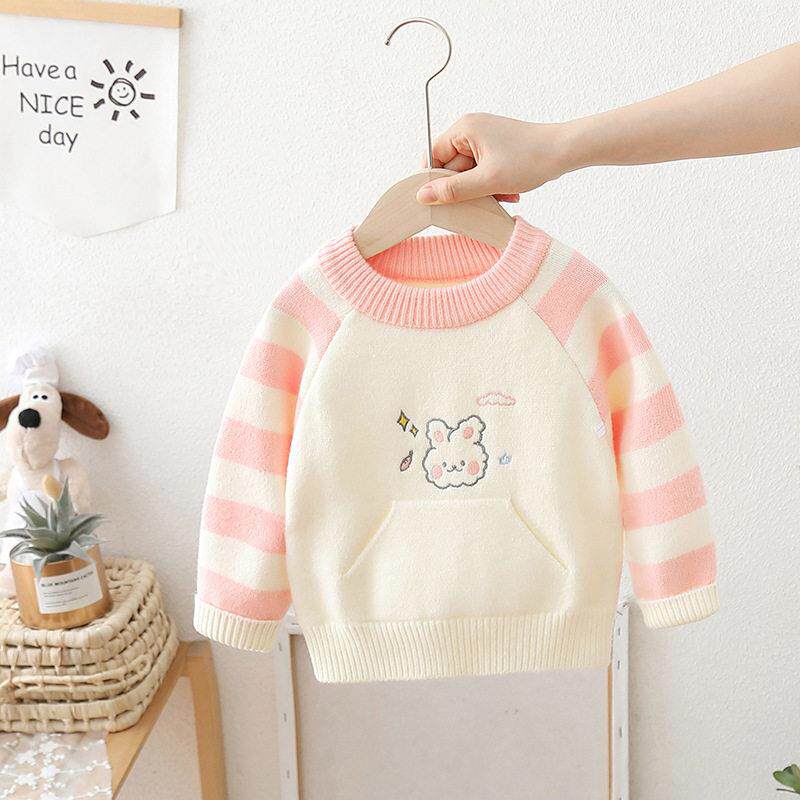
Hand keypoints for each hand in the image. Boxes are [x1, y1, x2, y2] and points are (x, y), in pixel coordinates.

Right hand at [416, 113, 575, 204]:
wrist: (565, 152)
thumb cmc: (530, 159)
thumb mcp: (487, 181)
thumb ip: (453, 190)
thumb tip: (422, 195)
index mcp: (464, 128)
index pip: (433, 155)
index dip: (436, 179)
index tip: (444, 198)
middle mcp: (472, 129)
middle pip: (451, 167)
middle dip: (466, 186)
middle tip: (484, 195)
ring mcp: (485, 139)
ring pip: (468, 173)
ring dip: (481, 189)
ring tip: (501, 193)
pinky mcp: (496, 149)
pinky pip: (482, 172)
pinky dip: (491, 185)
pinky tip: (507, 190)